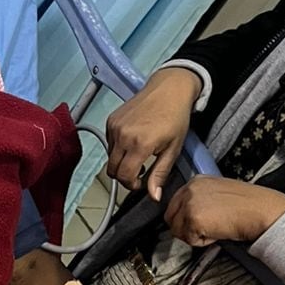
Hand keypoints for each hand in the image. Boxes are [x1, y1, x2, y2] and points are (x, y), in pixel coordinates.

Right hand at [106, 66, 201, 199]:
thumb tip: (154, 196)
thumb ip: (160, 174)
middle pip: (113, 170)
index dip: (131, 185)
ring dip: (121, 162)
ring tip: (138, 154)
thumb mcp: (173, 149)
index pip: (124, 176)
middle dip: (124, 176)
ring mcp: (114, 127)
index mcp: (140, 144)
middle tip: (138, 172)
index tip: (140, 183)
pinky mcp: (111, 120)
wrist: (169, 88)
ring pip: (110, 158)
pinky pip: (109, 143)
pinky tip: (133, 141)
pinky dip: (118, 148)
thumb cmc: (175, 116)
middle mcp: (123, 135)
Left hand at [165, 176, 284, 248]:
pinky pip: (189, 240)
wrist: (261, 211)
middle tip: (203, 231)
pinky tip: (217, 233)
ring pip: (177, 230)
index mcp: (196, 181)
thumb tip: (188, 215)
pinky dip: (202, 242)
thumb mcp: (219, 193)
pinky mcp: (193, 219)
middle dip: (184, 228)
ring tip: (214, 230)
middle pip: (171, 217)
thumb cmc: (248, 205)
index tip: (195, 223)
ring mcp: (190, 204)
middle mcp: (190, 190)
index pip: (175, 203)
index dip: (184, 218)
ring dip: (193, 236)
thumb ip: (201, 199)